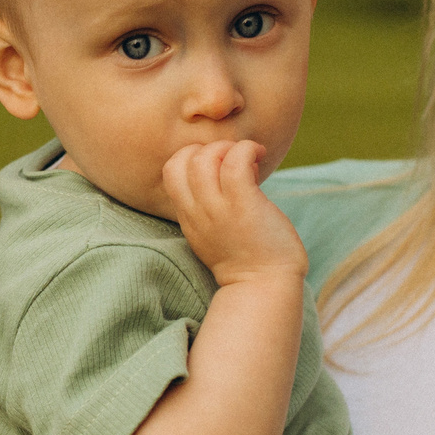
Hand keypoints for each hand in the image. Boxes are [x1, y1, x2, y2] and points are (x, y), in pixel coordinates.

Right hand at [160, 142, 307, 288]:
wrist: (264, 287)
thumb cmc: (248, 260)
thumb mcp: (213, 233)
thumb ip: (210, 207)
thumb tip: (228, 170)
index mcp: (189, 217)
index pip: (170, 171)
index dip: (192, 157)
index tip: (219, 166)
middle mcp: (198, 212)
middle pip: (181, 160)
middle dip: (209, 148)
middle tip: (234, 159)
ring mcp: (218, 209)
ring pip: (204, 159)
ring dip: (228, 147)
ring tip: (248, 158)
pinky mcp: (243, 206)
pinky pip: (236, 162)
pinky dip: (248, 149)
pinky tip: (260, 155)